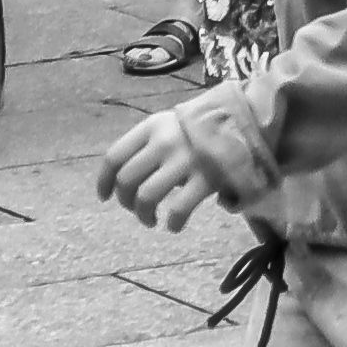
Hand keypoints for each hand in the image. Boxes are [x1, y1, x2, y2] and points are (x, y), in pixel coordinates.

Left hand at [96, 104, 229, 232]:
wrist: (243, 121)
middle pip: (126, 180)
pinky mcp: (206, 179)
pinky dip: (173, 223)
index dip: (103, 181)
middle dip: (125, 201)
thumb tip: (122, 180)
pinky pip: (179, 209)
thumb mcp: (168, 125)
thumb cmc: (197, 129)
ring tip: (150, 220)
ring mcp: (185, 161)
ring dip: (143, 215)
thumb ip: (145, 145)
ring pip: (146, 197)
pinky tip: (174, 225)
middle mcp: (164, 142)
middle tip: (135, 209)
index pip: (114, 157)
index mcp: (151, 127)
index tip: (104, 197)